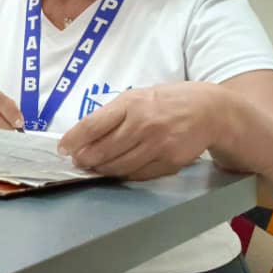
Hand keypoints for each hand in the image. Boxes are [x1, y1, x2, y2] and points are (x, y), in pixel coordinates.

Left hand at [57, 83, 218, 180]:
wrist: (210, 111)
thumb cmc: (165, 102)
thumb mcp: (136, 97)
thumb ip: (111, 115)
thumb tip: (82, 136)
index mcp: (130, 104)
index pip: (92, 125)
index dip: (73, 140)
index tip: (62, 149)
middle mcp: (143, 125)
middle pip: (102, 151)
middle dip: (85, 160)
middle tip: (79, 161)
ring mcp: (157, 145)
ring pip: (118, 167)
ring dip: (102, 170)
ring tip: (95, 167)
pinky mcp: (170, 162)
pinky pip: (138, 174)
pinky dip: (124, 175)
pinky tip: (118, 170)